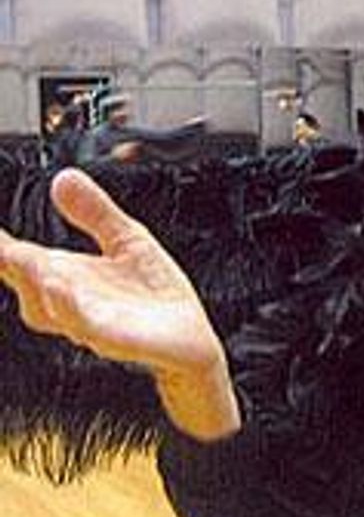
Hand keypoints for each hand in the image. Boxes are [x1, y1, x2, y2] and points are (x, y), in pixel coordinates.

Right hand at [0, 169, 238, 439]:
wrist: (192, 337)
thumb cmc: (155, 293)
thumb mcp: (127, 239)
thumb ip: (96, 212)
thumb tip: (63, 177)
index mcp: (64, 274)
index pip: (17, 255)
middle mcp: (67, 300)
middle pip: (23, 280)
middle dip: (5, 259)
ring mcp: (88, 323)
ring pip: (46, 307)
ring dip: (31, 282)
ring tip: (21, 256)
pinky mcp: (115, 339)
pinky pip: (85, 326)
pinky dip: (69, 308)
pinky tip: (61, 287)